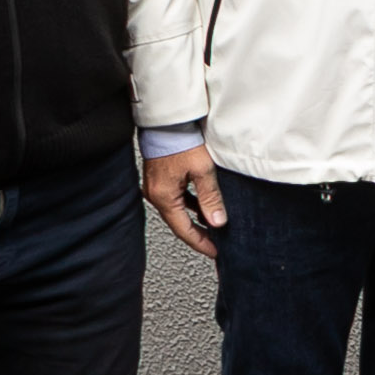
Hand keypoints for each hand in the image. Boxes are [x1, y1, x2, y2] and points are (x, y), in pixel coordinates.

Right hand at [143, 144, 225, 258]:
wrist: (168, 122)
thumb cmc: (180, 142)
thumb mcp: (202, 171)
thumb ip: (211, 198)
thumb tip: (218, 222)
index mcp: (164, 197)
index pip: (184, 230)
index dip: (201, 243)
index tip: (215, 252)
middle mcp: (156, 195)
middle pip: (179, 223)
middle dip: (198, 234)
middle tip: (216, 244)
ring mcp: (156, 187)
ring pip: (178, 211)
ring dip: (195, 219)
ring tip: (213, 226)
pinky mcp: (160, 179)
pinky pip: (176, 199)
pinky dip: (190, 205)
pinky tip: (202, 205)